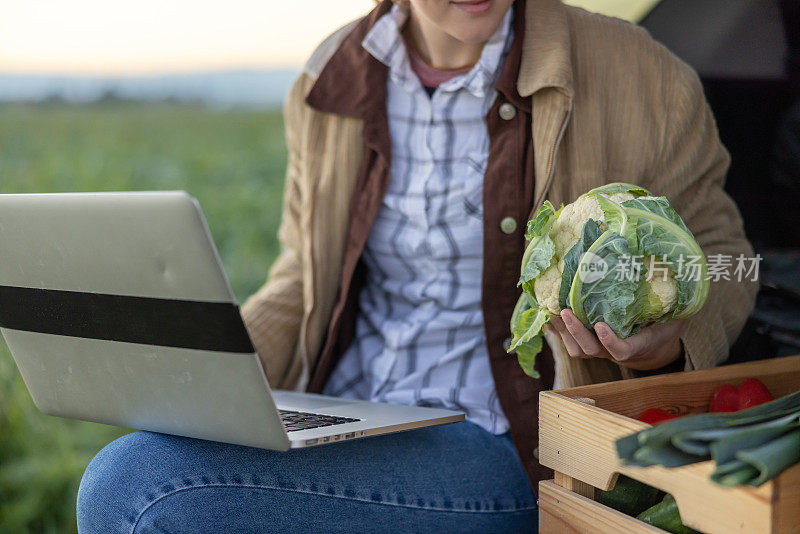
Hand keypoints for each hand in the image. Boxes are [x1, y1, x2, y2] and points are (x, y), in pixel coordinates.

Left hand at [547, 309, 683, 370]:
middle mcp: (614, 350)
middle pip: (591, 349)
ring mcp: (599, 349)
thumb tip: (672, 274)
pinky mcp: (588, 344)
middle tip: (566, 311)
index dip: (610, 342)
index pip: (622, 350)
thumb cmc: (662, 325)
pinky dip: (557, 331)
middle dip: (577, 332)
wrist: (653, 345)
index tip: (602, 326)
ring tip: (553, 311)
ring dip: (563, 332)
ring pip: (577, 349)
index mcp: (637, 344)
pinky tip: (547, 315)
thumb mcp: (672, 315)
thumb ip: (669, 303)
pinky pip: (570, 343)